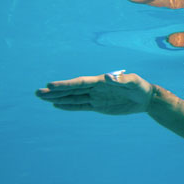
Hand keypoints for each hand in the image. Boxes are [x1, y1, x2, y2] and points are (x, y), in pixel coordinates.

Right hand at [36, 72, 153, 114]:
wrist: (146, 98)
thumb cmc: (140, 87)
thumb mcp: (133, 82)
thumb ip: (121, 79)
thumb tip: (107, 77)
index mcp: (101, 81)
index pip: (79, 83)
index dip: (65, 85)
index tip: (51, 86)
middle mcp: (95, 88)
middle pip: (71, 90)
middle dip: (55, 92)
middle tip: (38, 93)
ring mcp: (95, 97)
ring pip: (73, 98)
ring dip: (58, 98)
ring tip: (42, 98)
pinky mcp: (98, 106)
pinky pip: (81, 106)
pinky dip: (69, 106)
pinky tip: (57, 105)